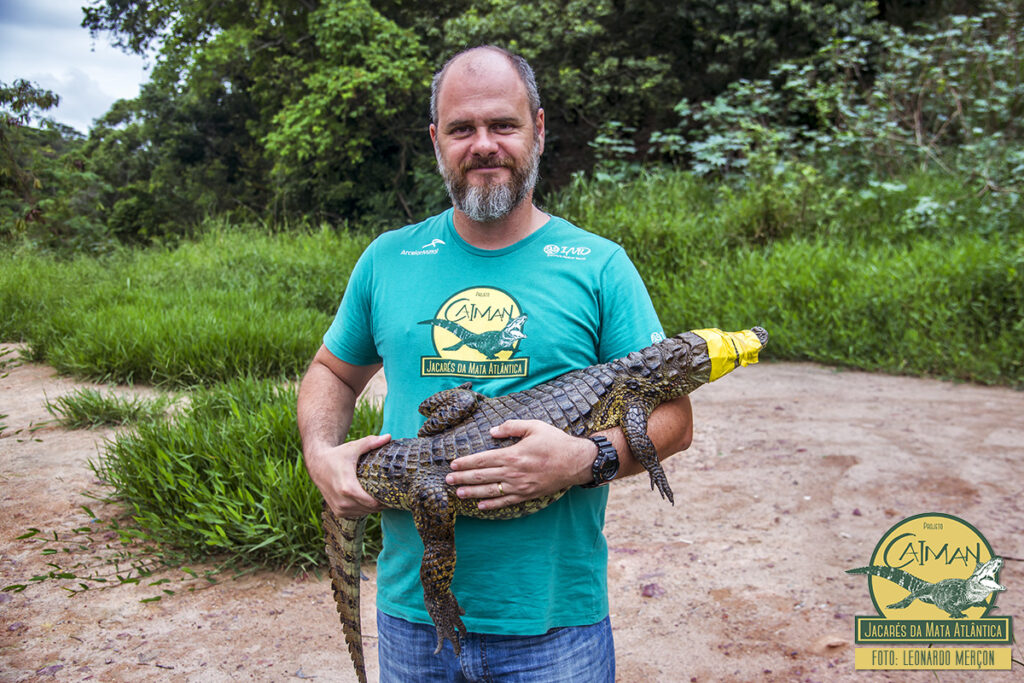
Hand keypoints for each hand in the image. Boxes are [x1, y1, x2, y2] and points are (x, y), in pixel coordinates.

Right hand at [308, 433, 390, 517]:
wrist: (317, 464)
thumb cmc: (337, 455)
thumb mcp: (353, 447)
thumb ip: (371, 442)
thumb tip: (389, 437)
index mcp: (348, 488)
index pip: (373, 502)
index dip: (386, 500)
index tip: (396, 492)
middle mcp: (343, 502)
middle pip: (371, 508)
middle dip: (383, 502)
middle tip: (394, 494)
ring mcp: (340, 509)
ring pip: (365, 512)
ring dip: (374, 506)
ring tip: (384, 496)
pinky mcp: (338, 512)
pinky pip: (358, 513)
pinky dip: (365, 508)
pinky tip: (370, 499)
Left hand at [445, 420, 593, 510]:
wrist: (576, 462)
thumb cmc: (555, 442)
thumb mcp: (534, 426)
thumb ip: (511, 427)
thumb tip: (492, 431)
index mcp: (513, 454)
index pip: (483, 460)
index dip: (466, 463)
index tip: (453, 464)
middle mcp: (514, 473)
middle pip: (482, 476)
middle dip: (463, 478)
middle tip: (447, 480)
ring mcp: (520, 486)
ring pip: (490, 491)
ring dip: (472, 492)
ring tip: (458, 494)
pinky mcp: (527, 495)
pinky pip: (506, 502)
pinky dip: (492, 505)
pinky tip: (480, 506)